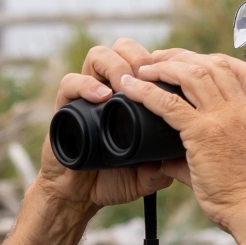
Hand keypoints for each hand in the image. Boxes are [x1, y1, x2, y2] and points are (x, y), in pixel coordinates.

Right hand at [34, 38, 186, 210]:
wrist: (78, 196)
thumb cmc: (113, 180)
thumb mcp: (148, 174)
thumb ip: (165, 166)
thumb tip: (181, 157)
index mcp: (130, 98)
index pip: (147, 62)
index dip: (163, 61)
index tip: (174, 77)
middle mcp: (107, 89)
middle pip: (123, 48)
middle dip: (140, 57)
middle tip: (150, 77)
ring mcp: (85, 96)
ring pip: (98, 55)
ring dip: (116, 65)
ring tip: (126, 86)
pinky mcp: (64, 107)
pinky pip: (70, 82)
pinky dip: (85, 85)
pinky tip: (101, 97)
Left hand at [119, 49, 245, 231]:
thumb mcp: (236, 160)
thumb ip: (200, 153)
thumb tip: (166, 159)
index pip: (240, 68)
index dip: (211, 58)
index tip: (188, 60)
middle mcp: (243, 107)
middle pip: (211, 63)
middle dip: (180, 56)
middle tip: (155, 60)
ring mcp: (224, 117)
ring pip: (191, 73)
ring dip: (162, 67)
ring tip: (141, 70)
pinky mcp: (204, 132)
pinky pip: (169, 103)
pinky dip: (146, 92)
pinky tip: (130, 88)